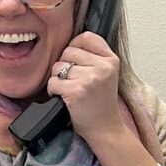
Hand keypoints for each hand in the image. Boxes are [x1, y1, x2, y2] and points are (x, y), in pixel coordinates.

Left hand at [47, 33, 130, 149]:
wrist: (105, 129)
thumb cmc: (101, 102)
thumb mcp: (107, 74)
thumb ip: (93, 56)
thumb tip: (70, 42)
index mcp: (111, 59)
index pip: (86, 37)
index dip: (74, 46)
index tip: (74, 60)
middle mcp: (103, 67)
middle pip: (68, 51)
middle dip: (64, 65)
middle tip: (72, 80)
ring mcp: (90, 78)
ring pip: (58, 67)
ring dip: (58, 79)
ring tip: (69, 90)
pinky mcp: (77, 91)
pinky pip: (53, 82)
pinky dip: (53, 90)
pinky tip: (63, 97)